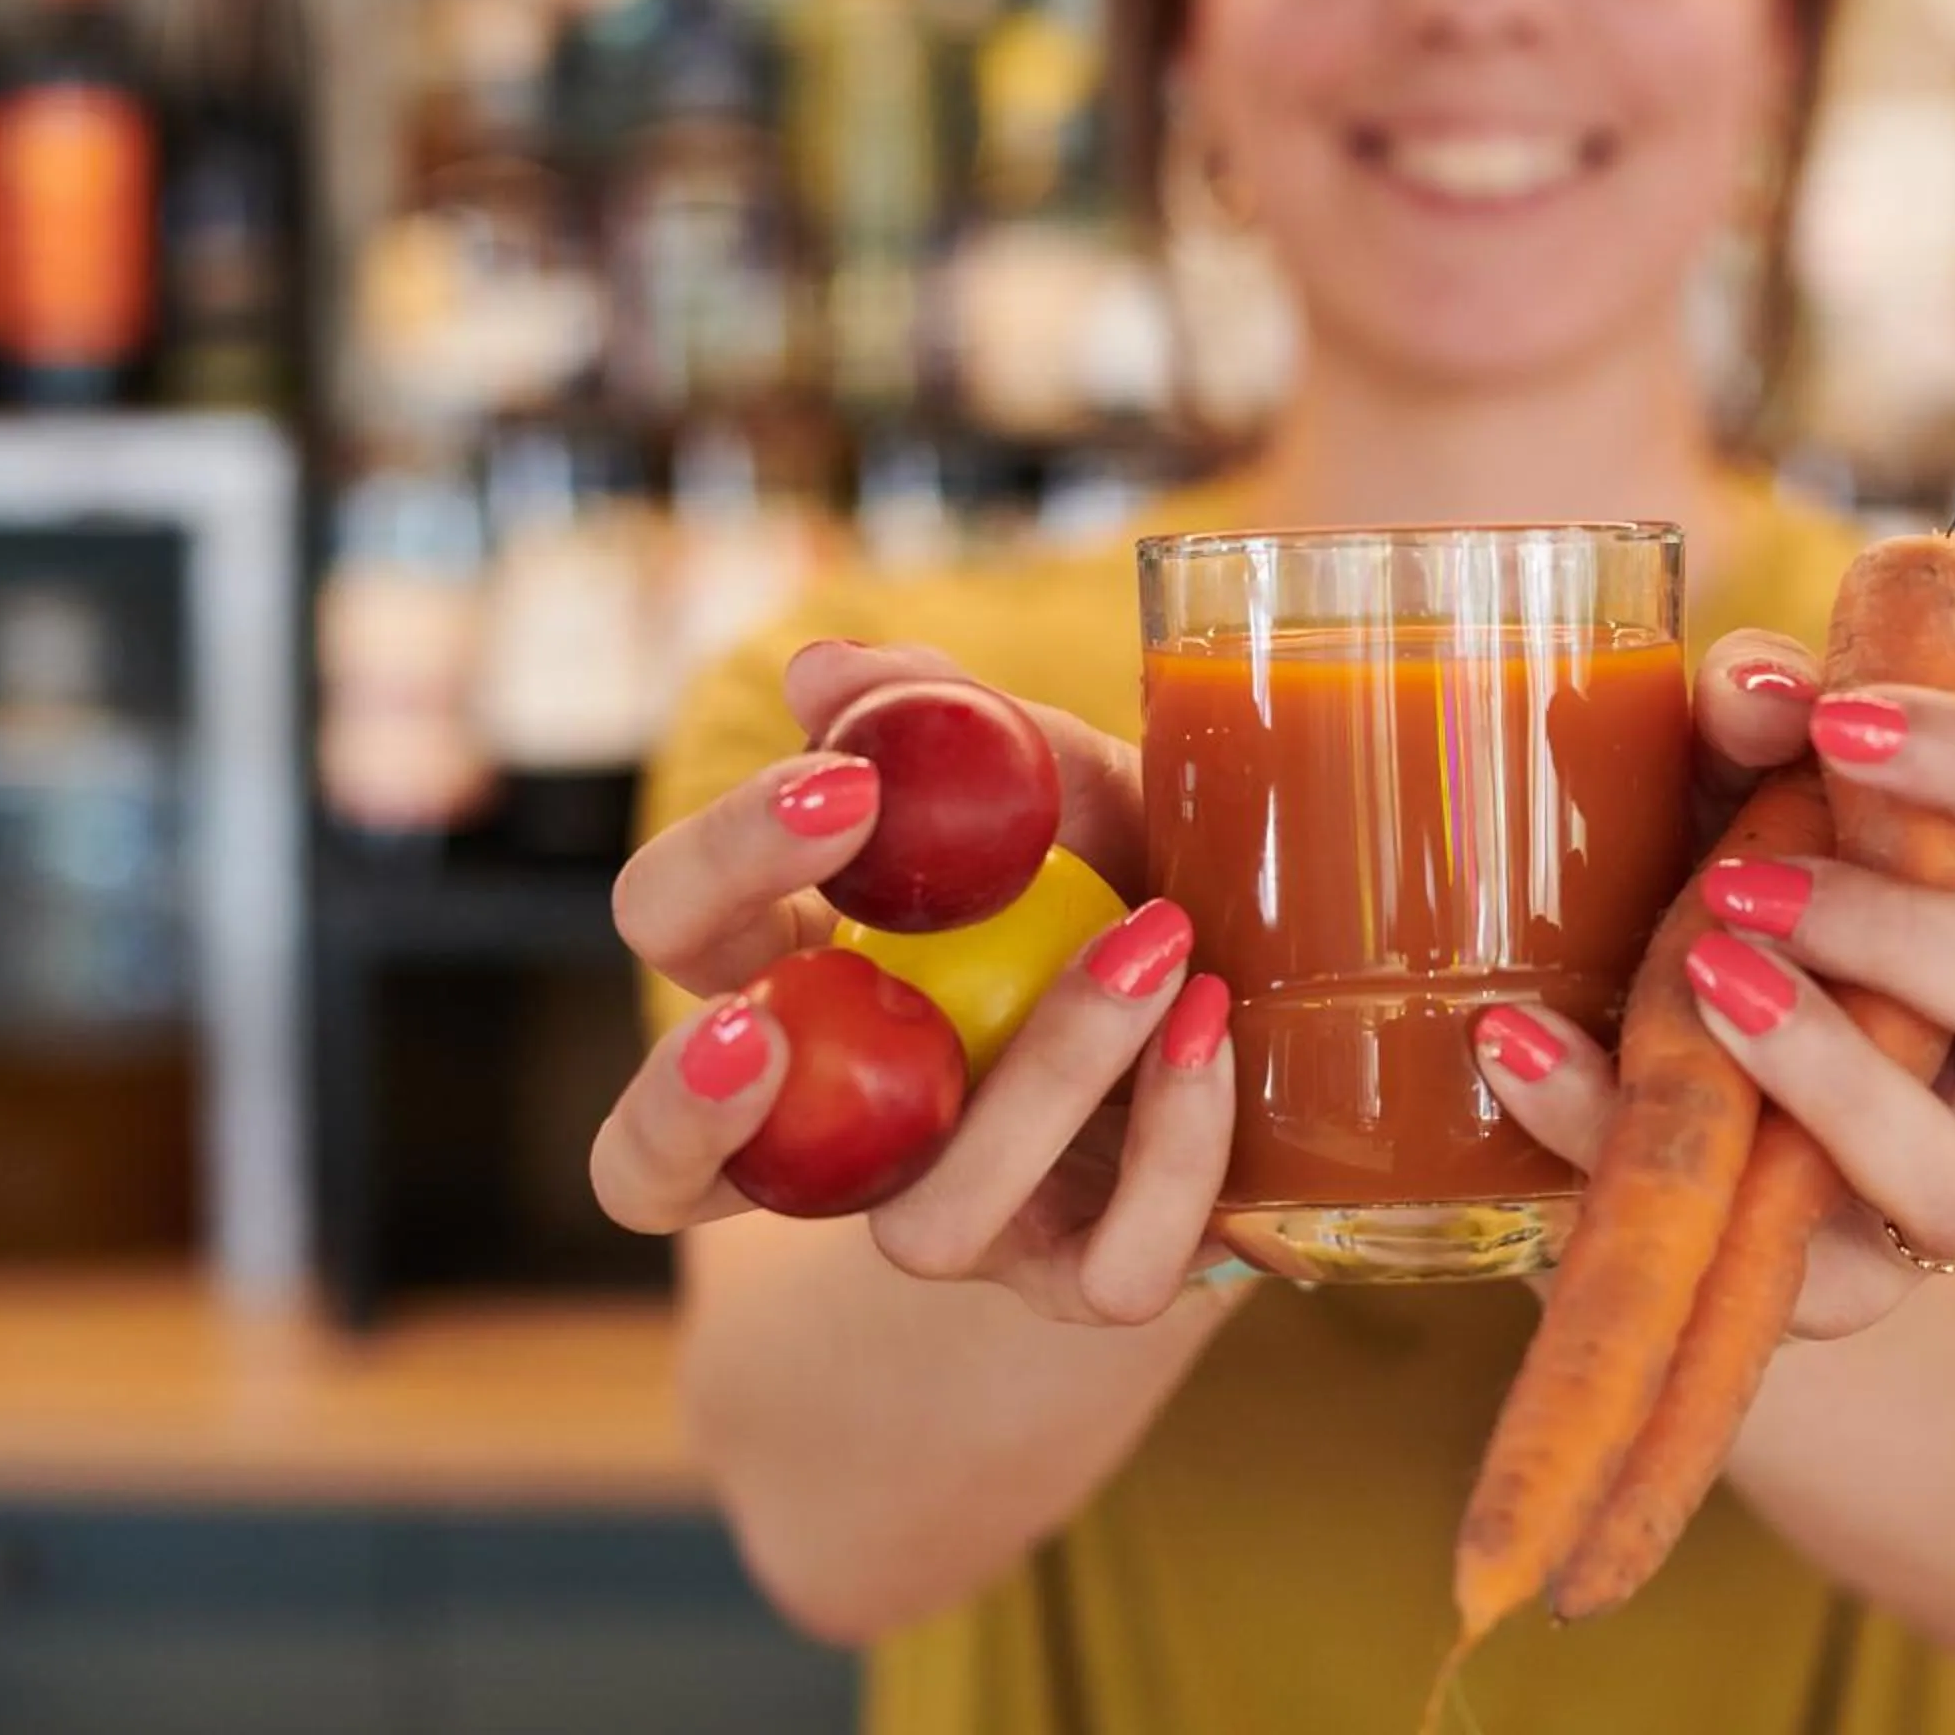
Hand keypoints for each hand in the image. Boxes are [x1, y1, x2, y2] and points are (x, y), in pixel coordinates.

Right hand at [593, 641, 1242, 1325]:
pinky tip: (1213, 1025)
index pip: (674, 940)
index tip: (847, 790)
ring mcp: (959, 1222)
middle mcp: (845, 1128)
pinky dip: (1172, 1142)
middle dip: (681, 1105)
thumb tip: (825, 670)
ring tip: (1160, 938)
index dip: (715, 876)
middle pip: (652, 1173)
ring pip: (925, 1226)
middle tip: (766, 1025)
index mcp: (804, 977)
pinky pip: (1108, 1268)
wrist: (1301, 993)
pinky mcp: (1087, 1284)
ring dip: (1045, 1071)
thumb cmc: (1149, 871)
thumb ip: (957, 724)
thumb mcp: (1074, 784)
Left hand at [1474, 630, 1954, 1339]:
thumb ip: (1743, 731)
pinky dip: (1622, 1135)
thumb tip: (1758, 683)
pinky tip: (1527, 1052)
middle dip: (1914, 937)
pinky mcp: (1829, 1294)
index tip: (1838, 719)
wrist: (1634, 1113)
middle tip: (1744, 882)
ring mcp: (1926, 1193)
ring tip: (1699, 982)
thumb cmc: (1708, 918)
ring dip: (1831, 1077)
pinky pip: (1780, 1269)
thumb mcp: (1719, 801)